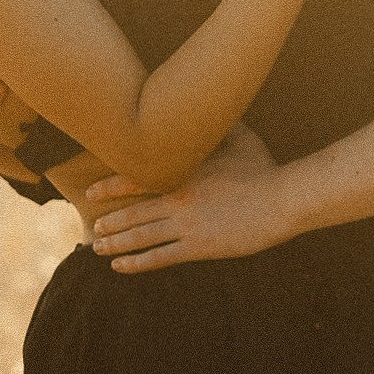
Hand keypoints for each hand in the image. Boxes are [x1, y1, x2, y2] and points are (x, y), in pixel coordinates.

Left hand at [87, 130, 293, 271]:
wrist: (282, 200)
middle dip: (109, 222)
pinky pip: (160, 257)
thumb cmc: (264, 168)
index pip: (135, 178)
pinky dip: (137, 263)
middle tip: (92, 228)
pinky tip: (120, 267)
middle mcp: (178, 199)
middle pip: (132, 212)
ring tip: (98, 249)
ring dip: (116, 244)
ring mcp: (187, 224)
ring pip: (140, 237)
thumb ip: (219, 126)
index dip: (110, 188)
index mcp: (183, 173)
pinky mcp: (199, 246)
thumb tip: (215, 106)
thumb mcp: (239, 139)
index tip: (91, 193)